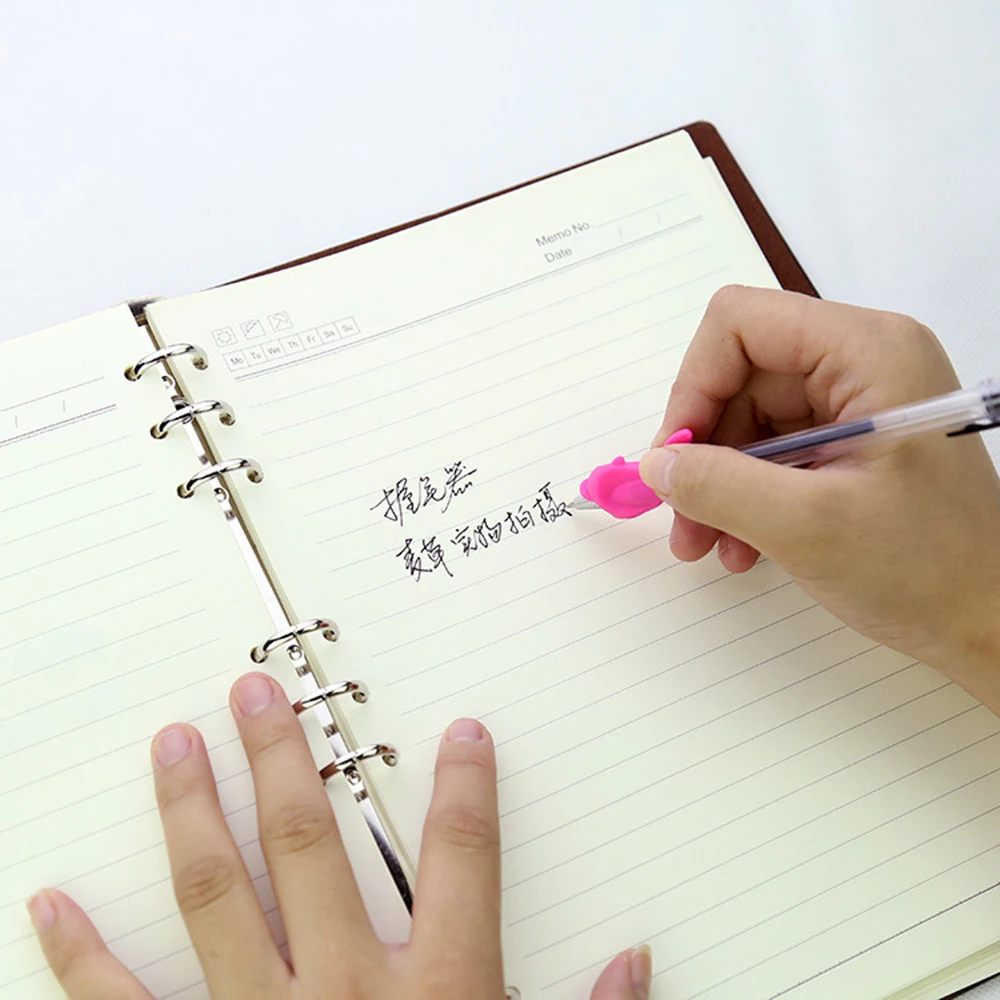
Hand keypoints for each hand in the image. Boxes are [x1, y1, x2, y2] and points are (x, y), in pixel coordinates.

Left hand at [29, 673, 651, 998]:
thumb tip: (635, 961)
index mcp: (439, 997)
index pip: (462, 860)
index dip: (466, 786)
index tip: (460, 732)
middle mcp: (345, 996)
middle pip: (311, 846)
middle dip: (284, 760)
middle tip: (256, 691)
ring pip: (219, 896)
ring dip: (193, 812)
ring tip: (175, 743)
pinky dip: (82, 954)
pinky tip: (48, 902)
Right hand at [639, 286, 999, 709]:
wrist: (991, 622)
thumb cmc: (927, 570)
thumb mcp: (806, 526)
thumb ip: (718, 487)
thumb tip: (657, 465)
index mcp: (868, 352)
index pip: (742, 325)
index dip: (694, 385)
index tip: (676, 456)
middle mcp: (864, 361)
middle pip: (741, 375)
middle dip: (703, 449)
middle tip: (679, 515)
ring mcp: (859, 401)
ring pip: (750, 418)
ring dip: (718, 482)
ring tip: (704, 544)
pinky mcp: (854, 440)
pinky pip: (775, 451)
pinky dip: (747, 494)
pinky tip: (741, 546)